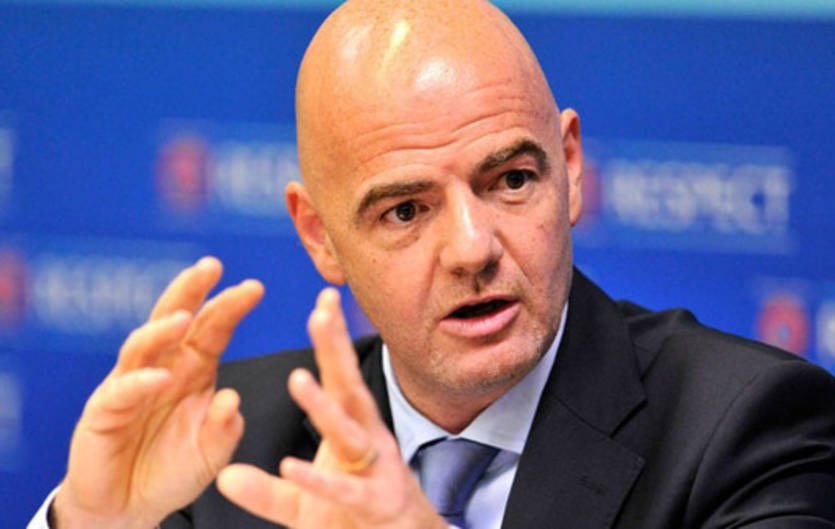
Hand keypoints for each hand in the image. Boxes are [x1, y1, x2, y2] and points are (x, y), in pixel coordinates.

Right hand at [52, 257, 263, 528]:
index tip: (256, 287)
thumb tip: (231, 400)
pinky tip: (160, 377)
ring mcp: (131, 385)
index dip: (231, 306)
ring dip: (161, 329)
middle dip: (191, 290)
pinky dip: (141, 382)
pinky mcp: (104, 411)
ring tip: (183, 318)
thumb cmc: (173, 471)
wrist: (130, 507)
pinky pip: (122, 391)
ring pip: (143, 345)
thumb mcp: (212, 453)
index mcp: (194, 369)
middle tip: (210, 266)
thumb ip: (225, 430)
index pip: (213, 327)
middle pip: (174, 318)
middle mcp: (163, 367)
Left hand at [216, 288, 445, 528]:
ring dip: (323, 408)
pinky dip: (317, 479)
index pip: (339, 377)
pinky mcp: (374, 505)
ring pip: (348, 433)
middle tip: (321, 310)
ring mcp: (375, 472)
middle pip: (349, 388)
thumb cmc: (353, 523)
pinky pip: (342, 491)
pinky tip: (290, 465)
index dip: (331, 339)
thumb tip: (225, 478)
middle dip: (336, 350)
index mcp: (352, 431)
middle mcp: (368, 442)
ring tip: (297, 378)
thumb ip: (266, 492)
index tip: (324, 297)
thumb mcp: (302, 504)